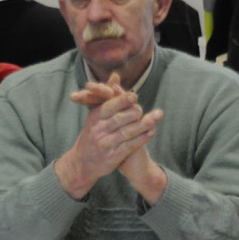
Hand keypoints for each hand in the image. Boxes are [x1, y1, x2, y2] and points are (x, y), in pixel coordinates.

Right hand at [56, 75, 162, 199]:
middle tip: (145, 109)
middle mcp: (98, 131)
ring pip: (127, 132)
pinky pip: (129, 147)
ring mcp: (105, 145)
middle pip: (119, 119)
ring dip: (144, 124)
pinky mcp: (111, 157)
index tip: (134, 96)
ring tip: (157, 117)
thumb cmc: (91, 136)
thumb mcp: (95, 115)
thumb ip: (106, 96)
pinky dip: (141, 139)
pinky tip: (151, 133)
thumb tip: (115, 76)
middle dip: (134, 112)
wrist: (81, 163)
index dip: (122, 101)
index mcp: (94, 118)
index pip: (109, 107)